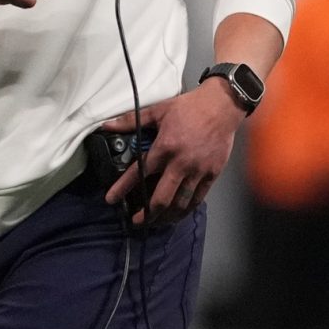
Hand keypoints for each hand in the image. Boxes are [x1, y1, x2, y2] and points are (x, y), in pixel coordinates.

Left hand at [101, 80, 245, 224]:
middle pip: (161, 198)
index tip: (111, 199)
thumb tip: (107, 125)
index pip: (139, 172)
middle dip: (147, 213)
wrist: (221, 106)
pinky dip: (186, 209)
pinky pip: (198, 199)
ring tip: (157, 221)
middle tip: (137, 221)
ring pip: (180, 203)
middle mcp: (181, 163)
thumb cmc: (188, 107)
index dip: (122, 188)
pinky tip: (178, 213)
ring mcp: (198, 171)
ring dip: (166, 216)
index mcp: (165, 147)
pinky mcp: (212, 174)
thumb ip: (131, 120)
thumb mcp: (157, 110)